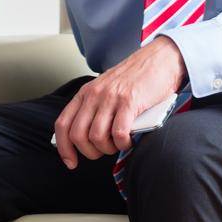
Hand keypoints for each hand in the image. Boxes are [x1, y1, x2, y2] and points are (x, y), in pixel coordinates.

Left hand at [52, 37, 186, 168]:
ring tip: (119, 144)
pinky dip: (123, 143)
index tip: (71, 162)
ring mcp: (110, 98)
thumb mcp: (106, 90)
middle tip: (104, 151)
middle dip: (89, 152)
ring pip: (96, 137)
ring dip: (108, 149)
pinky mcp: (129, 102)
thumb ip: (95, 109)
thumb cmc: (135, 79)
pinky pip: (118, 133)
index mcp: (85, 93)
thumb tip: (87, 138)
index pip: (63, 124)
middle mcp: (94, 95)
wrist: (158, 59)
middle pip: (77, 135)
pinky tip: (129, 139)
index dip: (64, 147)